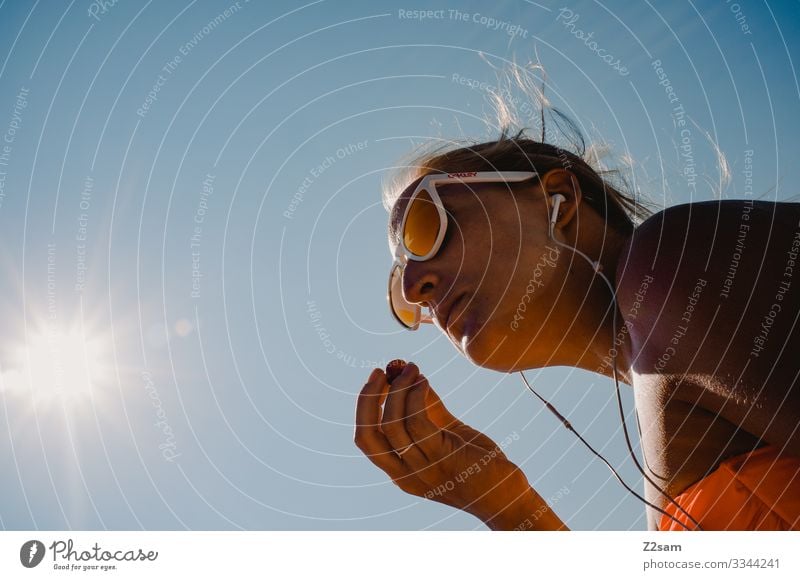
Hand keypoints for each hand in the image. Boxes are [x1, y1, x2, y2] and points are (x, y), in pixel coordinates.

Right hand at [354, 362, 550, 528]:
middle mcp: (406, 475)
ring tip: (412, 369)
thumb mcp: (448, 436)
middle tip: (381, 370)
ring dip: (399, 390)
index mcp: (401, 474)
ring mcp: (423, 469)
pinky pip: (419, 422)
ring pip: (393, 424)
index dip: (365, 407)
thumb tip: (411, 378)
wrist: (507, 499)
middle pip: (368, 434)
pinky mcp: (444, 458)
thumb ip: (429, 411)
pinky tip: (424, 382)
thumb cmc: (478, 466)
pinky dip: (416, 396)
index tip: (377, 380)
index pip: (366, 440)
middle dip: (368, 398)